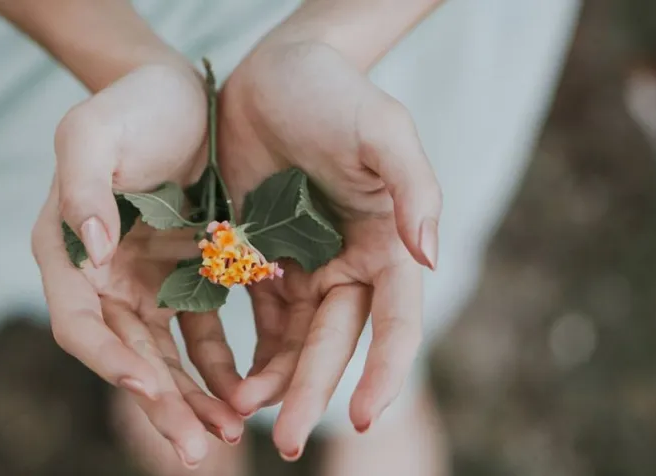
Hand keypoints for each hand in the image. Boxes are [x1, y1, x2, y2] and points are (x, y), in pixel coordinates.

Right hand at [31, 64, 242, 467]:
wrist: (181, 93)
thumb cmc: (131, 106)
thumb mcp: (94, 132)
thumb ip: (81, 185)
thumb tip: (89, 252)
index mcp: (65, 251)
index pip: (79, 323)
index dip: (108, 360)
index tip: (149, 387)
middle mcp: (100, 278)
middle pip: (125, 356)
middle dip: (161, 404)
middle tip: (198, 448)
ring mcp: (143, 284)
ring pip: (165, 358)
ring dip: (193, 399)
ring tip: (229, 434)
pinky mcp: (185, 280)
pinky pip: (202, 335)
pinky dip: (221, 366)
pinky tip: (247, 391)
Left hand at [217, 40, 441, 457]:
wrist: (273, 71)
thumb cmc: (336, 94)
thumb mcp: (382, 130)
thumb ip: (415, 190)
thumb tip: (432, 260)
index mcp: (387, 246)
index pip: (395, 323)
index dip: (384, 371)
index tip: (364, 419)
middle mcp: (349, 266)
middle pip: (334, 344)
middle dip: (312, 393)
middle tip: (288, 442)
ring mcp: (302, 266)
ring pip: (291, 342)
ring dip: (271, 383)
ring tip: (242, 415)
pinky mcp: (258, 260)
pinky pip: (252, 318)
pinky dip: (241, 352)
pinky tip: (223, 382)